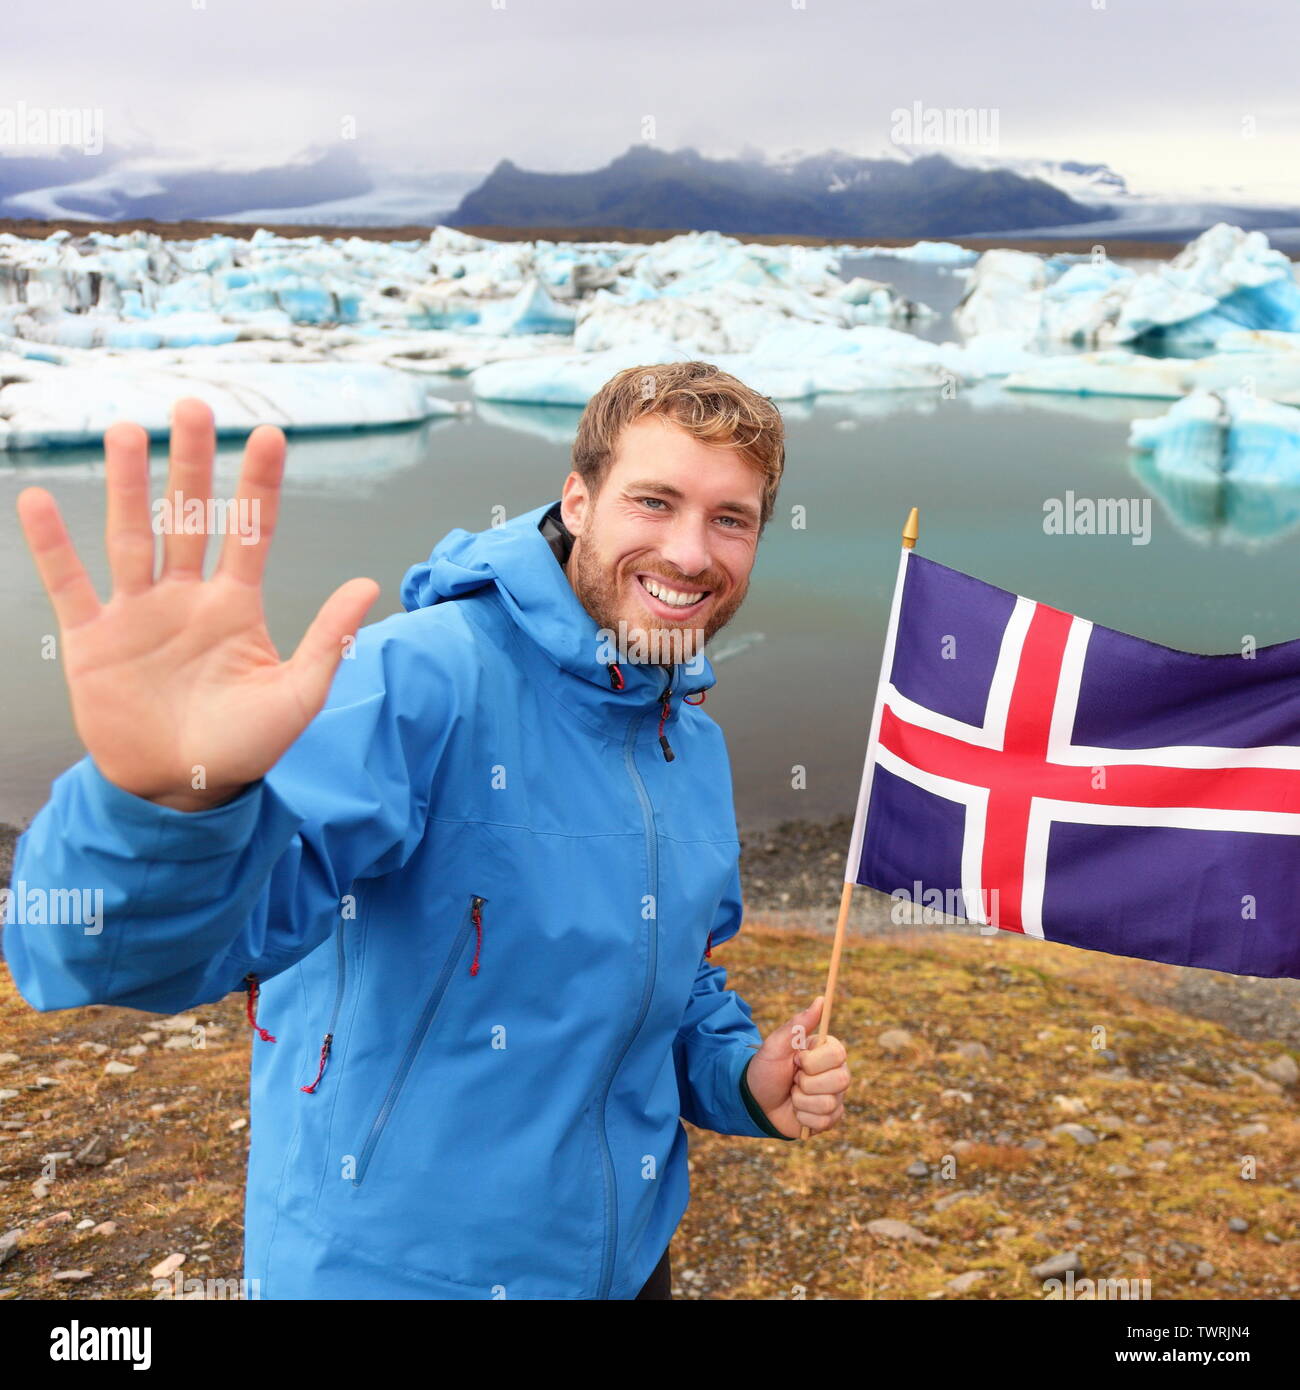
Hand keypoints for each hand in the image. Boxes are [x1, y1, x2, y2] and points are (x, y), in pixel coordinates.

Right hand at [16, 398, 379, 810]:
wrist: (184, 790)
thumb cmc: (247, 746)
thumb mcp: (298, 696)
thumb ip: (329, 639)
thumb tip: (369, 583)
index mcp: (236, 607)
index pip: (250, 533)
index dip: (259, 486)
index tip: (272, 437)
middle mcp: (186, 599)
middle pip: (187, 516)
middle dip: (191, 463)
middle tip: (193, 405)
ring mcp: (138, 615)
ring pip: (131, 536)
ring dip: (126, 484)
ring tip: (126, 430)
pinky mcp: (93, 641)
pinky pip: (69, 585)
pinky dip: (54, 546)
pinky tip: (40, 500)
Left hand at [744, 997, 849, 1138]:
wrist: (755, 1102)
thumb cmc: (766, 1069)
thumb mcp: (775, 1045)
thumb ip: (798, 1024)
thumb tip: (820, 999)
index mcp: (827, 1052)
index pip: (839, 1053)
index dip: (814, 1060)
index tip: (797, 1060)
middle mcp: (836, 1073)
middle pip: (840, 1080)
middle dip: (806, 1083)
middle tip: (793, 1079)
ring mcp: (835, 1097)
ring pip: (829, 1103)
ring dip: (801, 1100)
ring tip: (793, 1095)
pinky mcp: (831, 1118)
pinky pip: (825, 1121)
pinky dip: (803, 1117)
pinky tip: (796, 1111)